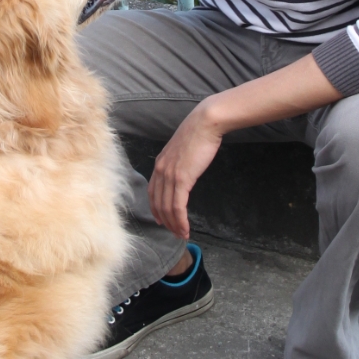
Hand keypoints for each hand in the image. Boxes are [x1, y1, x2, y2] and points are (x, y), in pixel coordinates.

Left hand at [147, 103, 223, 240]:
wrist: (205, 123)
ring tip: (182, 235)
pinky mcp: (182, 178)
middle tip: (174, 233)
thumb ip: (179, 162)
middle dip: (166, 222)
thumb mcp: (183, 149)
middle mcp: (160, 170)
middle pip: (158, 204)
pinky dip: (181, 220)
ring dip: (174, 225)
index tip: (162, 220)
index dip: (156, 209)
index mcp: (159, 163)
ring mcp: (169, 175)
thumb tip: (184, 170)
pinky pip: (178, 206)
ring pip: (167, 208)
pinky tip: (185, 228)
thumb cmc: (198, 134)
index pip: (153, 192)